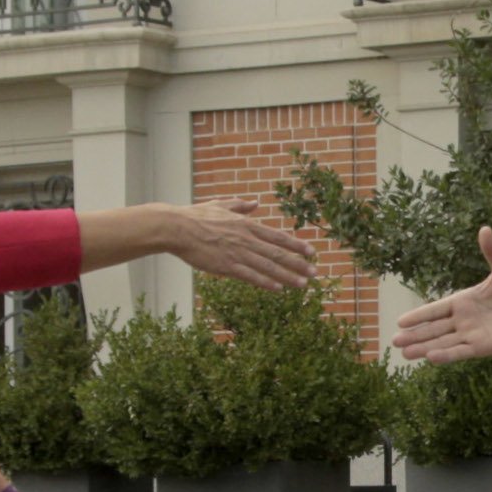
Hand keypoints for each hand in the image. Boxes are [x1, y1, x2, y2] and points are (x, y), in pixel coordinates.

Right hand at [169, 200, 318, 291]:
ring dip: (287, 276)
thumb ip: (240, 206)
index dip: (296, 245)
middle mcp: (246, 239)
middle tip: (315, 272)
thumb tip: (256, 202)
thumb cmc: (196, 216)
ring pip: (268, 266)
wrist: (176, 228)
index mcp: (246, 225)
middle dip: (298, 264)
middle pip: (278, 253)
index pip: (277, 237)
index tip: (311, 251)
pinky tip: (278, 289)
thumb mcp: (221, 205)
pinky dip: (266, 282)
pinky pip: (250, 276)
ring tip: (303, 284)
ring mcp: (237, 253)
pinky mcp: (226, 266)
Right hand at [396, 225, 491, 365]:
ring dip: (424, 348)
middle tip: (395, 340)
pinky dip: (447, 355)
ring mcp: (470, 335)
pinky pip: (460, 352)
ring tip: (405, 354)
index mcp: (462, 301)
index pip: (435, 309)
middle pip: (433, 328)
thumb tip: (485, 229)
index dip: (419, 315)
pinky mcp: (481, 347)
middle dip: (415, 334)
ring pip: (442, 342)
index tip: (401, 321)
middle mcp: (461, 320)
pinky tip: (431, 358)